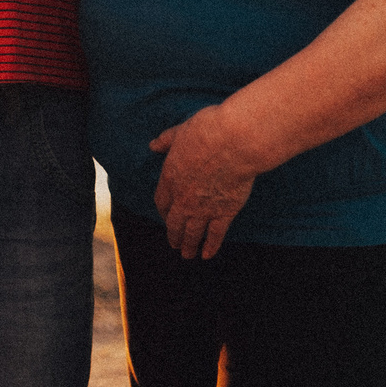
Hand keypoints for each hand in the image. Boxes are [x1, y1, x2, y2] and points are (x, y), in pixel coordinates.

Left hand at [150, 108, 258, 259]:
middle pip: (174, 223)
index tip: (165, 217)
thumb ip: (166, 141)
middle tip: (174, 244)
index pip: (161, 201)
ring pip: (192, 233)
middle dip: (173, 235)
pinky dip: (211, 246)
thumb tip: (153, 145)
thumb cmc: (206, 131)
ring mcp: (203, 208)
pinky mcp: (225, 212)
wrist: (233, 143)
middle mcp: (183, 198)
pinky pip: (215, 235)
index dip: (163, 211)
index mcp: (170, 177)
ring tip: (187, 255)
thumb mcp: (180, 131)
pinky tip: (207, 255)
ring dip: (188, 245)